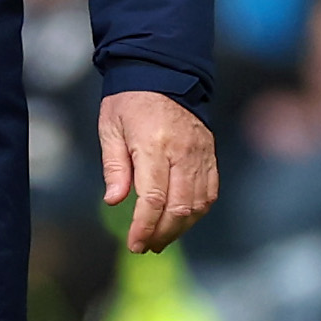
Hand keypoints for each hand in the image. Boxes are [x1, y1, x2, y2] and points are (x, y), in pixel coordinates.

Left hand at [100, 89, 217, 254]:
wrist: (164, 73)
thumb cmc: (129, 101)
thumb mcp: (110, 128)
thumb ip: (114, 167)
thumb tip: (114, 201)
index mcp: (153, 145)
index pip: (153, 198)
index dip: (144, 227)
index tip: (134, 244)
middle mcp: (182, 152)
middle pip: (178, 207)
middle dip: (162, 233)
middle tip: (145, 247)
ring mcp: (200, 154)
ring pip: (198, 204)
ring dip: (180, 228)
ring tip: (161, 239)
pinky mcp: (210, 154)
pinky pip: (210, 192)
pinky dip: (197, 212)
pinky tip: (181, 221)